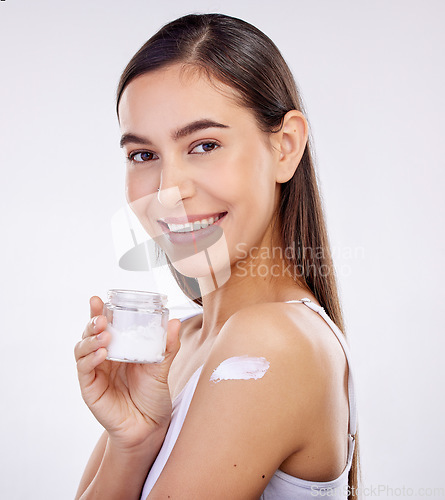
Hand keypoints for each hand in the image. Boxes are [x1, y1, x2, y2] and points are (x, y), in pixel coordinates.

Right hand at [74, 296, 180, 450]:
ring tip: (104, 335)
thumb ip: (167, 346)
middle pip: (89, 334)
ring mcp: (95, 372)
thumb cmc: (153, 395)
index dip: (98, 311)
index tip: (98, 299)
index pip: (105, 326)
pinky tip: (102, 354)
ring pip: (82, 349)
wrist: (150, 426)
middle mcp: (104, 357)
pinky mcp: (90, 388)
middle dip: (92, 322)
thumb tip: (175, 322)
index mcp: (119, 348)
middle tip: (101, 317)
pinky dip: (90, 359)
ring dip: (90, 339)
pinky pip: (85, 370)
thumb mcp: (162, 367)